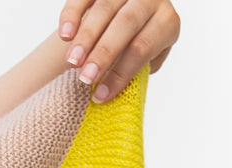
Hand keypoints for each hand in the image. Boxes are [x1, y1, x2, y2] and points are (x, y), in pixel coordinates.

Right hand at [58, 0, 180, 102]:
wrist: (132, 24)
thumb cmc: (139, 49)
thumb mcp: (145, 62)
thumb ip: (133, 71)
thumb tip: (108, 90)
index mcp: (166, 22)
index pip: (143, 47)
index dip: (122, 73)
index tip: (101, 95)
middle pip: (126, 23)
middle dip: (103, 53)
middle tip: (84, 78)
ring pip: (105, 7)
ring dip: (86, 36)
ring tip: (71, 61)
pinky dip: (72, 14)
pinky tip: (64, 35)